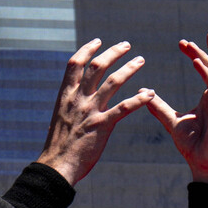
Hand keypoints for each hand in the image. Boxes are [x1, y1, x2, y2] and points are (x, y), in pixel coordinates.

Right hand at [36, 39, 152, 185]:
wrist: (57, 166)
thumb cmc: (58, 146)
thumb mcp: (59, 119)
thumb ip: (68, 106)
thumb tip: (72, 100)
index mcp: (65, 96)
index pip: (74, 64)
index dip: (87, 50)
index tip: (98, 41)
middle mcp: (78, 99)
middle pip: (96, 67)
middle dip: (112, 53)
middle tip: (126, 45)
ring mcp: (90, 111)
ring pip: (113, 82)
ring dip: (129, 69)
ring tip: (141, 60)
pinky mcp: (102, 126)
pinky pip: (124, 108)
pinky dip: (138, 99)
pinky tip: (150, 93)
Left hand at [147, 32, 207, 185]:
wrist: (204, 167)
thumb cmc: (193, 146)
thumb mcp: (172, 122)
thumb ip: (160, 107)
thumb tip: (144, 92)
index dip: (200, 53)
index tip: (185, 41)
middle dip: (203, 50)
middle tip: (185, 40)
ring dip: (203, 57)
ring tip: (189, 46)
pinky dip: (205, 73)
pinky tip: (195, 62)